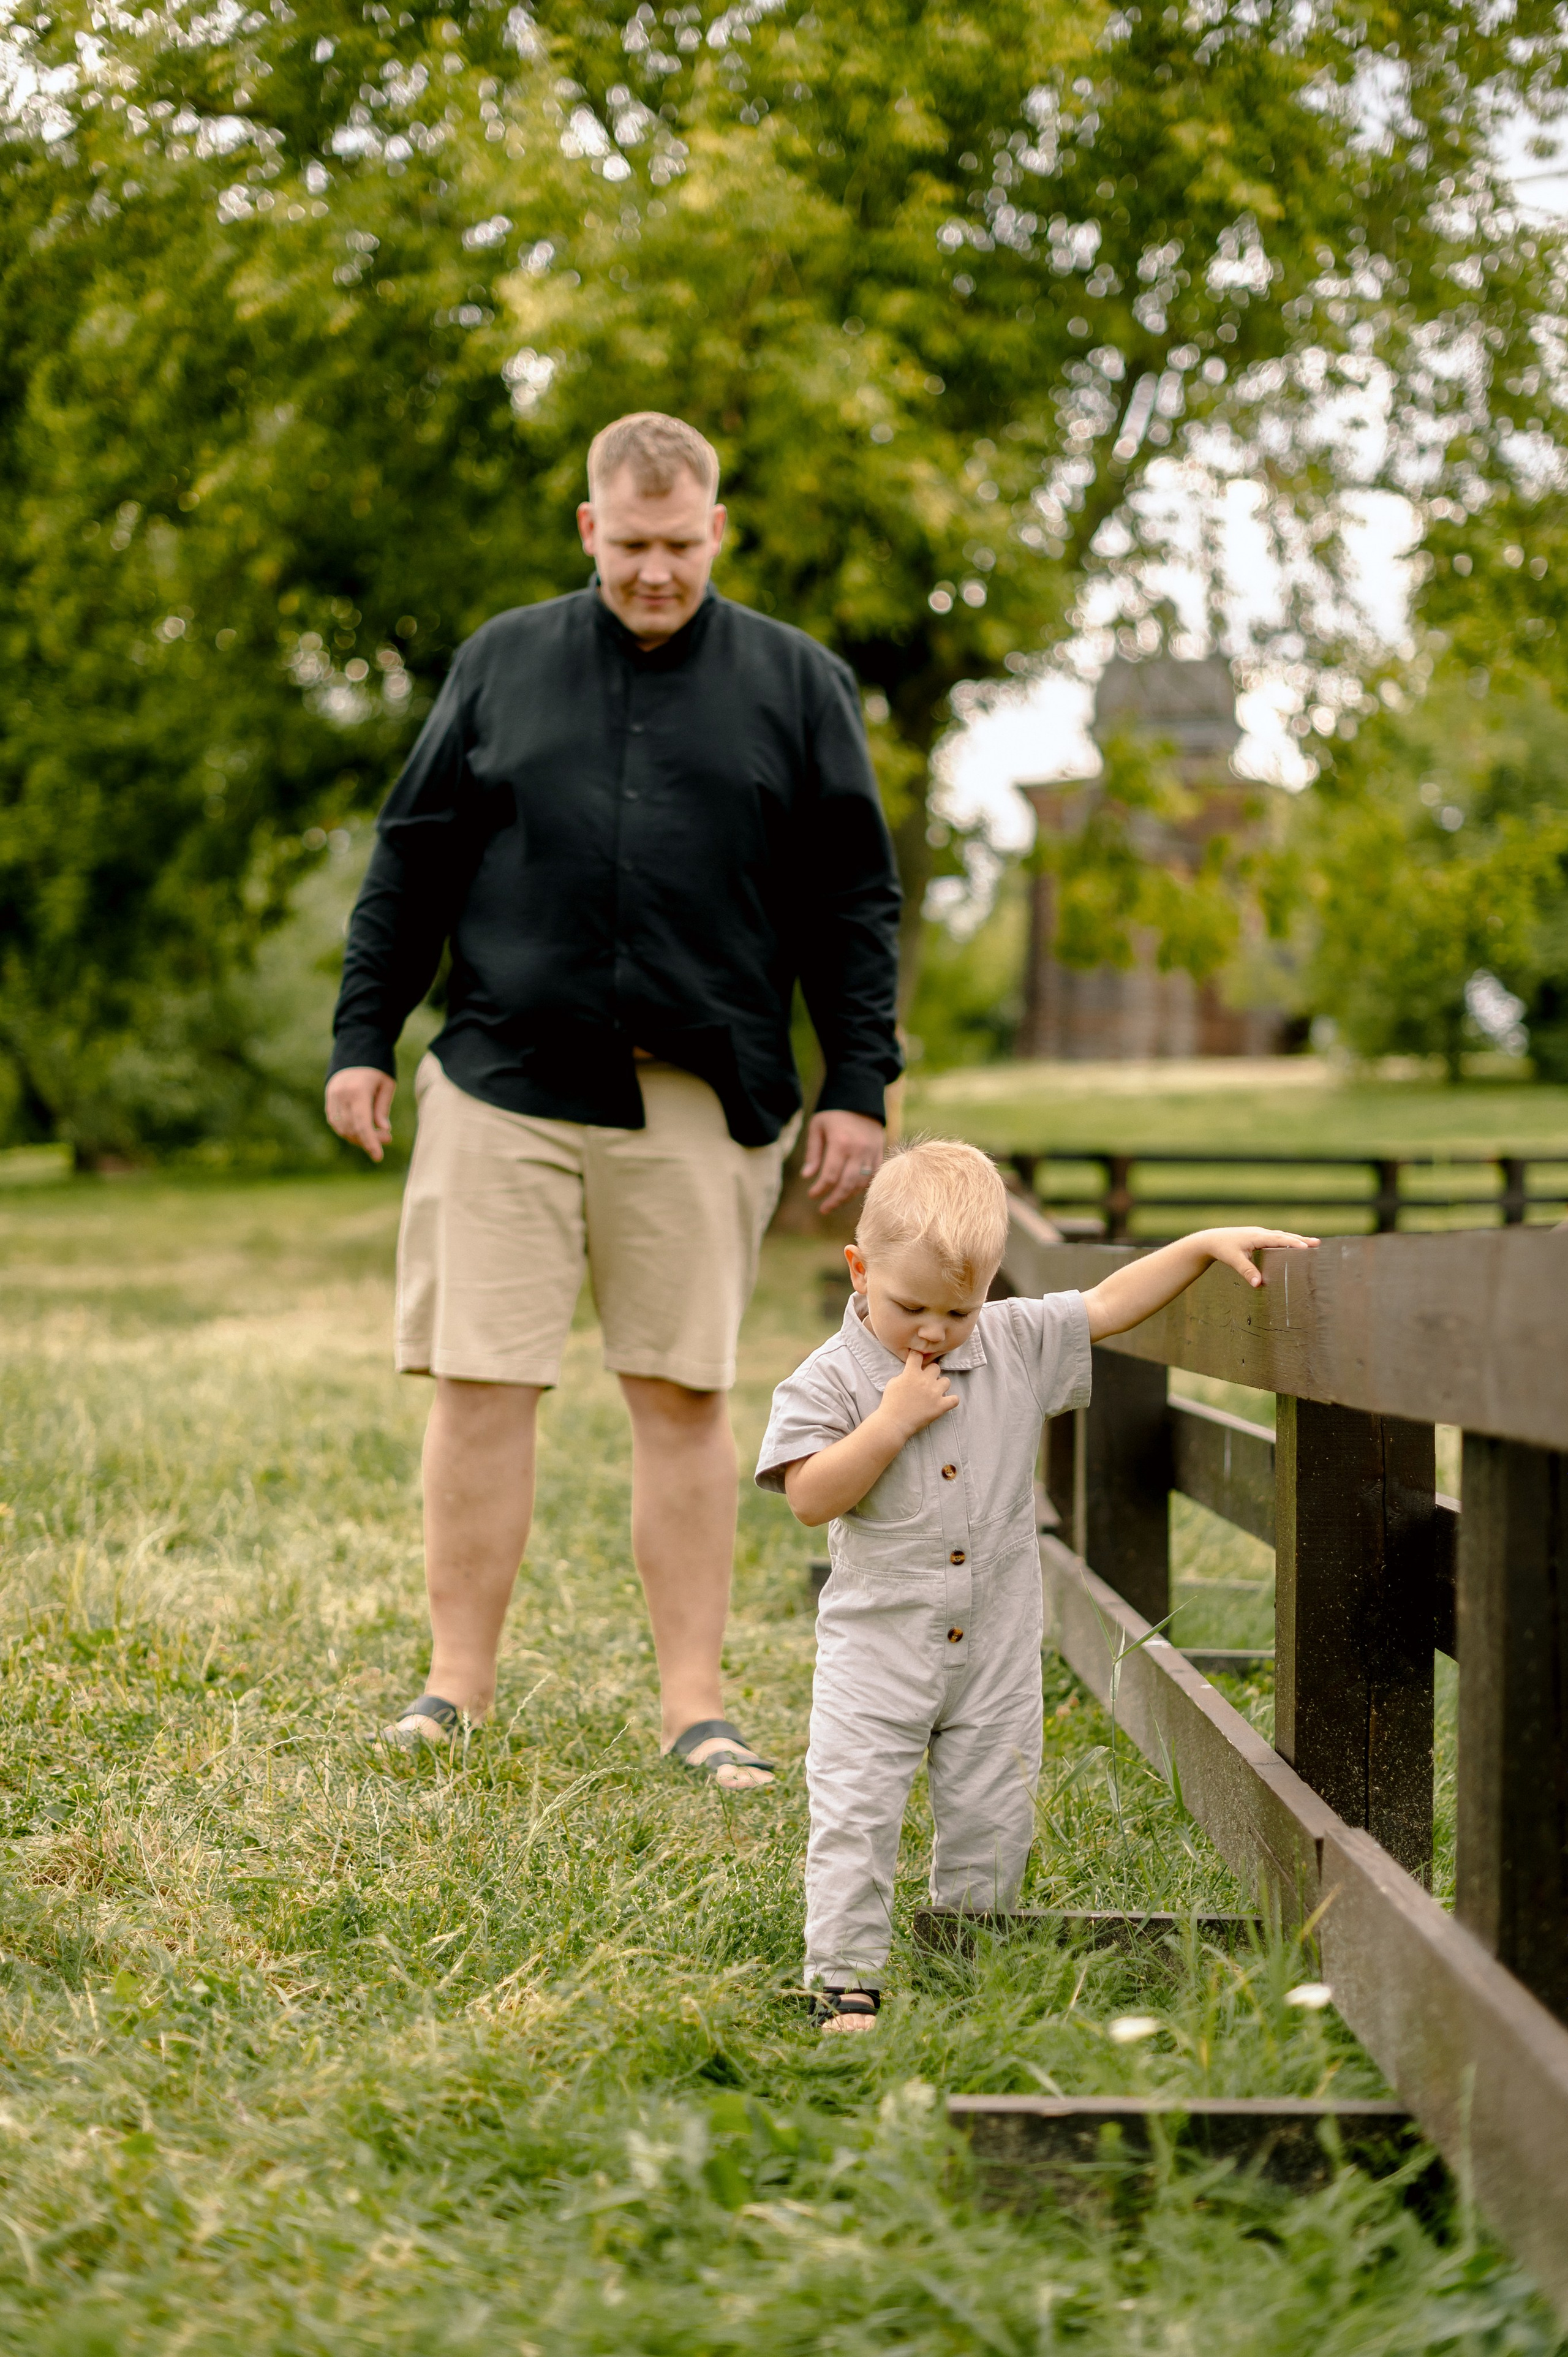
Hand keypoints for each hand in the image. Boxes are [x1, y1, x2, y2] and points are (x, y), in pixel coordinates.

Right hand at [325, 1067, 396, 1161]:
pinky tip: (362, 1129)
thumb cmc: (377, 1067)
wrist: (356, 1048)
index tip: (378, 1157)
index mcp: (357, 1091)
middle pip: (352, 1129)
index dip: (370, 1143)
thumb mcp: (387, 1085)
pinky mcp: (328, 1098)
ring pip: (341, 1128)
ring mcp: (332, 1097)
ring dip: (358, 1137)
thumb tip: (383, 1130)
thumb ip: (383, 1108)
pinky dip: (347, 1130)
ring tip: (377, 1134)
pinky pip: (335, 1121)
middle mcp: (341, 1095)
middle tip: (388, 1138)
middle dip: (368, 1140)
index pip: (362, 1124)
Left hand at [802, 1109, 884, 1213]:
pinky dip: (863, 1187)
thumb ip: (813, 1153)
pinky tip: (852, 1192)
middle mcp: (858, 1150)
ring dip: (848, 1196)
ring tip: (835, 1202)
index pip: (830, 1176)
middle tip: (824, 1209)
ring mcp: (872, 1152)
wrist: (860, 1098)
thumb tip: (807, 1176)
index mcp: (840, 1143)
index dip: (820, 1189)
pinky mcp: (880, 1152)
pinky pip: (874, 1176)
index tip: (812, 1195)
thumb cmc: (833, 1113)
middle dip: (834, 1200)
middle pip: (847, 1184)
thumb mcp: (817, 1128)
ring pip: (862, 1183)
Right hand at [879, 1347, 959, 1441]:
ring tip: (934, 1393)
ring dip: (941, 1386)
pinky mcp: (941, 1406)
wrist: (893, 1423)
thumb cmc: (890, 1403)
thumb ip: (904, 1375)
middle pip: (936, 1367)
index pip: (918, 1355)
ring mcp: (935, 1393)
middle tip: (926, 1382)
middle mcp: (925, 1380)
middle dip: (931, 1373)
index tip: (917, 1362)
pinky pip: (955, 1399)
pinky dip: (951, 1400)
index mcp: (912, 1373)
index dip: (917, 1357)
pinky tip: (944, 1402)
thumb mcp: (892, 1383)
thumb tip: (912, 1373)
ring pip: (947, 1381)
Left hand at [1200, 1226, 1318, 1288]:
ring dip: (1296, 1239)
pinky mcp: (1257, 1237)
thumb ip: (1246, 1271)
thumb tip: (1258, 1284)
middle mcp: (1260, 1233)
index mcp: (1257, 1236)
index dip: (1293, 1243)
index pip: (1279, 1239)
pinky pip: (1276, 1238)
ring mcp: (1259, 1234)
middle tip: (1318, 1243)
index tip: (1307, 1247)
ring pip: (1281, 1236)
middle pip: (1284, 1235)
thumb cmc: (1222, 1249)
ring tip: (1311, 1244)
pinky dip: (1287, 1240)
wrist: (1211, 1240)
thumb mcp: (1234, 1260)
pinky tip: (1292, 1245)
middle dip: (1301, 1239)